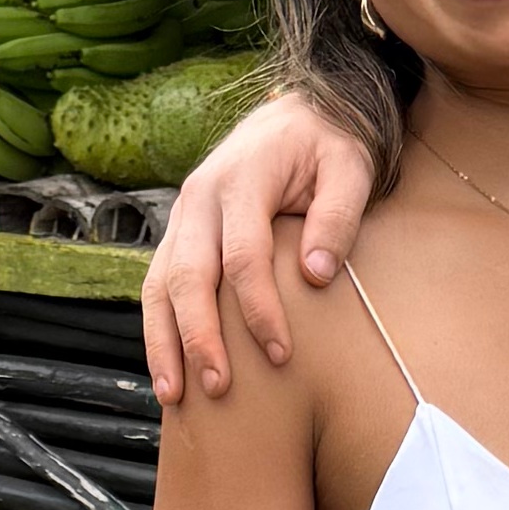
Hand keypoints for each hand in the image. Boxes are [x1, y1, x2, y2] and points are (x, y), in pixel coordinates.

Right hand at [144, 91, 379, 404]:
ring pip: (160, 284)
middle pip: (189, 275)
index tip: (281, 355)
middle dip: (200, 336)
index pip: (243, 256)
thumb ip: (337, 216)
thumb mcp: (350, 167)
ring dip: (164, 342)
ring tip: (173, 396)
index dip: (259, 309)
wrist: (298, 113)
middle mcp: (200, 198)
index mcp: (241, 179)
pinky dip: (159, 329)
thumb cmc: (329, 145)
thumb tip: (316, 274)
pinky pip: (158, 285)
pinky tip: (168, 371)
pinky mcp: (180, 234)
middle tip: (219, 388)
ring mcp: (183, 217)